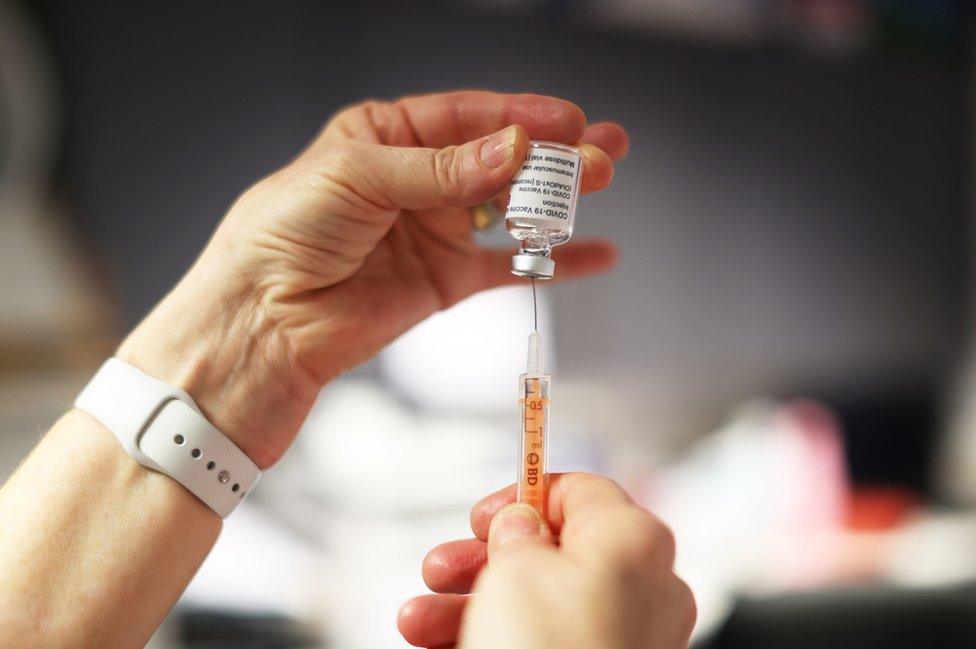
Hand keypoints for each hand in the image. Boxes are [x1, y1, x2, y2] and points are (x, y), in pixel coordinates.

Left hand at [115, 91, 626, 467]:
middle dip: (552, 154)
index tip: (565, 119)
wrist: (263, 323)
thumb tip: (512, 149)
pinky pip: (510, 267)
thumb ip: (441, 169)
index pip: (465, 117)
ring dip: (558, 198)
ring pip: (511, 208)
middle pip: (498, 159)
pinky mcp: (445, 281)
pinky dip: (553, 263)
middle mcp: (416, 180)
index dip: (519, 115)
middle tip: (602, 152)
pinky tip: (596, 252)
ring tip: (604, 183)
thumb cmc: (283, 235)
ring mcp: (434, 231)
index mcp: (385, 136)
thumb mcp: (357, 178)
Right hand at [398, 473, 695, 648]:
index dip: (523, 496)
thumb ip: (517, 532)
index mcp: (632, 539)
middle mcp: (644, 587)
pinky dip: (496, 636)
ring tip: (418, 620)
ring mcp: (630, 636)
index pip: (579, 491)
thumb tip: (520, 525)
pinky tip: (441, 644)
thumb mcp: (515, 569)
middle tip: (440, 569)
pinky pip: (547, 641)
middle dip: (481, 562)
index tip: (483, 516)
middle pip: (551, 553)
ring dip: (470, 605)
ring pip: (541, 603)